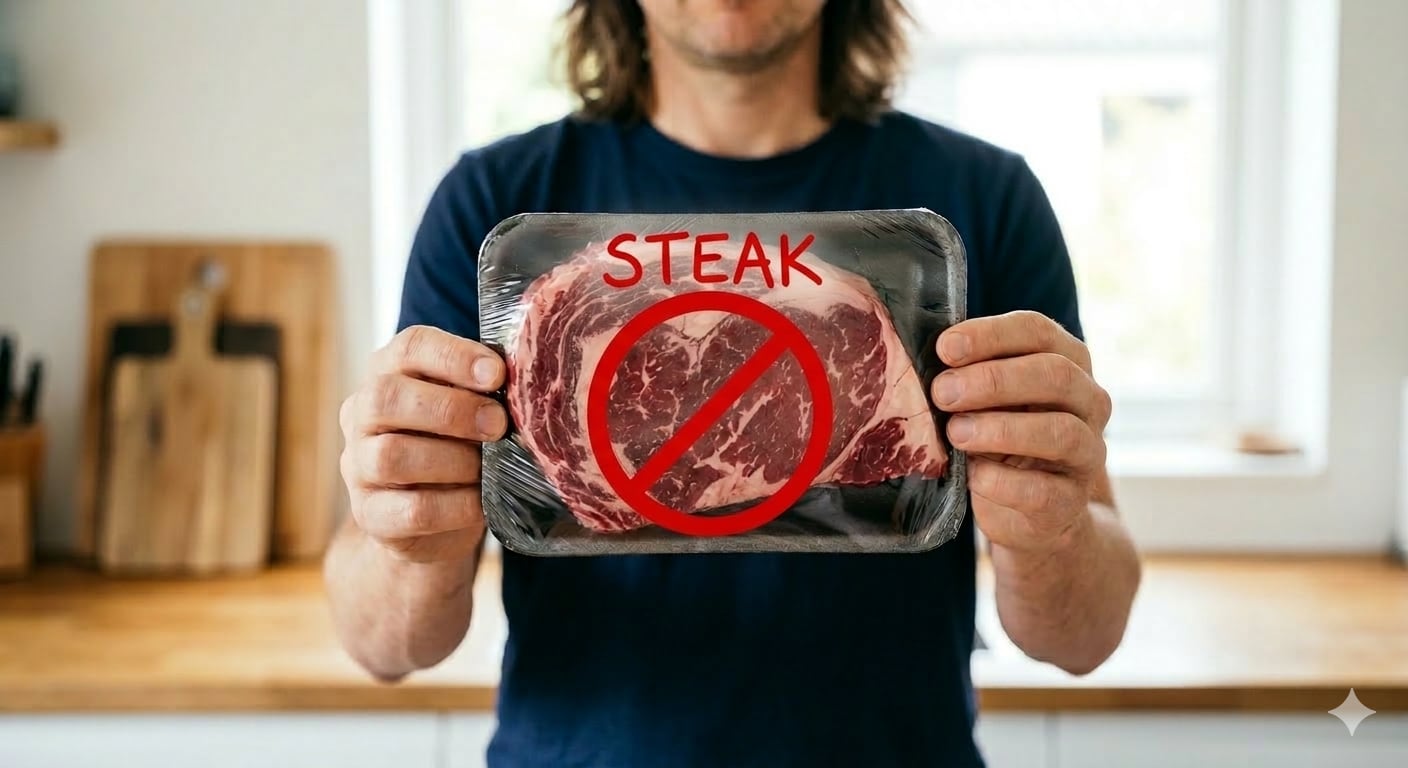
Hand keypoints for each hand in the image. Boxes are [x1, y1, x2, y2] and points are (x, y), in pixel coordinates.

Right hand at [339, 326, 507, 562]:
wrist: (432, 523)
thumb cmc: (456, 448)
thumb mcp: (467, 410)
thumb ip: (484, 391)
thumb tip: (525, 383)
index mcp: (389, 374)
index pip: (410, 347)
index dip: (454, 356)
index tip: (497, 374)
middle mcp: (362, 415)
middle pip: (387, 397)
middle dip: (450, 409)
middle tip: (497, 425)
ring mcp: (358, 466)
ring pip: (391, 455)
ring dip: (452, 460)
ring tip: (487, 468)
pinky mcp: (370, 515)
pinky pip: (411, 509)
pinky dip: (455, 505)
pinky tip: (480, 502)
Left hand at [931, 311, 1112, 552]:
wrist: (1032, 513)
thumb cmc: (1000, 440)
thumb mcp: (986, 401)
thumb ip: (967, 378)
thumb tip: (922, 363)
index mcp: (1066, 362)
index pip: (1037, 331)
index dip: (991, 335)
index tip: (945, 348)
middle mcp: (1088, 402)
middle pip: (1055, 375)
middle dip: (993, 380)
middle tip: (943, 392)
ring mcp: (1086, 453)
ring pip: (1059, 431)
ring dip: (1000, 429)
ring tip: (955, 432)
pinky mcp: (1070, 501)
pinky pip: (1043, 490)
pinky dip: (1003, 481)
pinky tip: (973, 475)